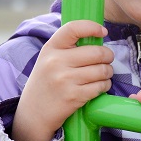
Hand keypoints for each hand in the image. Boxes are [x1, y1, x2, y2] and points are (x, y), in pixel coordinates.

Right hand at [12, 20, 113, 140]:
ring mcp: (65, 80)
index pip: (73, 28)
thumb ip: (66, 48)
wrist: (33, 114)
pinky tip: (100, 86)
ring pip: (102, 70)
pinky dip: (105, 86)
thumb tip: (96, 37)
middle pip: (96, 52)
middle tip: (107, 59)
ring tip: (103, 74)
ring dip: (108, 72)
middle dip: (107, 56)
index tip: (103, 32)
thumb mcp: (48, 59)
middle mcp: (56, 62)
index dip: (92, 27)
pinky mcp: (74, 96)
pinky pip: (100, 86)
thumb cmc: (45, 83)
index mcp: (50, 48)